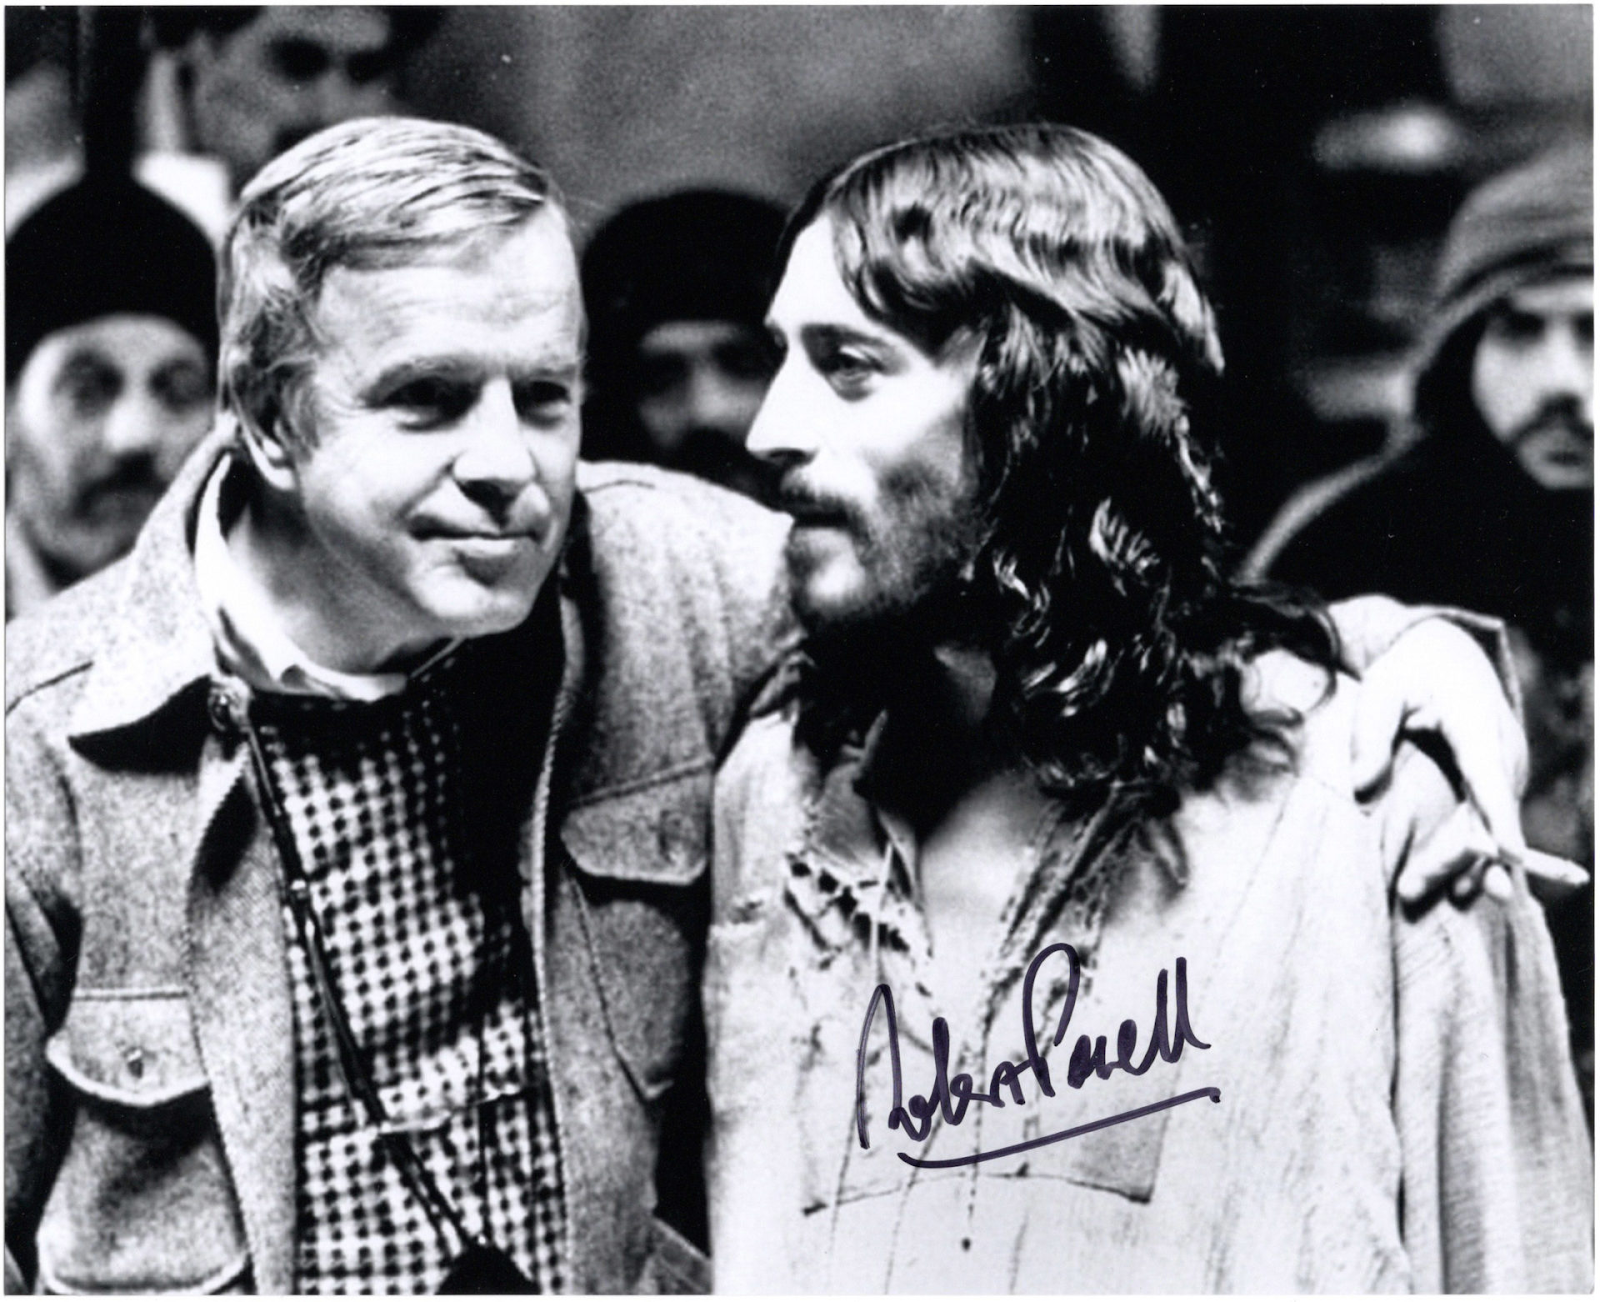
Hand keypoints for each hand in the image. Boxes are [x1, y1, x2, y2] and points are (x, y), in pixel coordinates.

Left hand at [1350, 617, 1586, 902]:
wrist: (1446, 655)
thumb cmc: (1409, 671)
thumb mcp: (1380, 690)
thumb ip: (1370, 736)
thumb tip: (1360, 789)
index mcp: (1476, 724)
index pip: (1490, 776)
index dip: (1500, 817)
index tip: (1508, 854)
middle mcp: (1501, 751)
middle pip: (1487, 816)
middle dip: (1457, 857)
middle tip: (1408, 888)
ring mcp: (1504, 769)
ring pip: (1489, 827)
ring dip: (1461, 865)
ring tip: (1416, 894)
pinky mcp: (1497, 782)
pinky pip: (1490, 823)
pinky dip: (1478, 856)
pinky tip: (1462, 890)